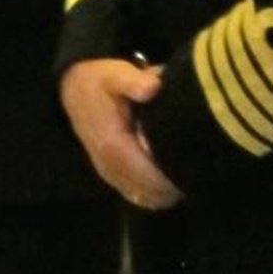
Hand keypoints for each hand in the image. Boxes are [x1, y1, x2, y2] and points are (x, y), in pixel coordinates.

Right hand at [60, 58, 181, 210]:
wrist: (76, 91)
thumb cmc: (101, 83)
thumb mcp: (116, 75)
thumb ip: (134, 82)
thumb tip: (153, 87)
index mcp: (113, 146)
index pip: (149, 177)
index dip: (173, 177)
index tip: (195, 165)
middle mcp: (110, 167)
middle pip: (152, 192)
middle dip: (175, 184)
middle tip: (196, 167)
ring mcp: (110, 175)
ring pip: (147, 198)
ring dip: (167, 189)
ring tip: (185, 170)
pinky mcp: (113, 177)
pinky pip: (139, 196)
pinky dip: (156, 192)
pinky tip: (168, 176)